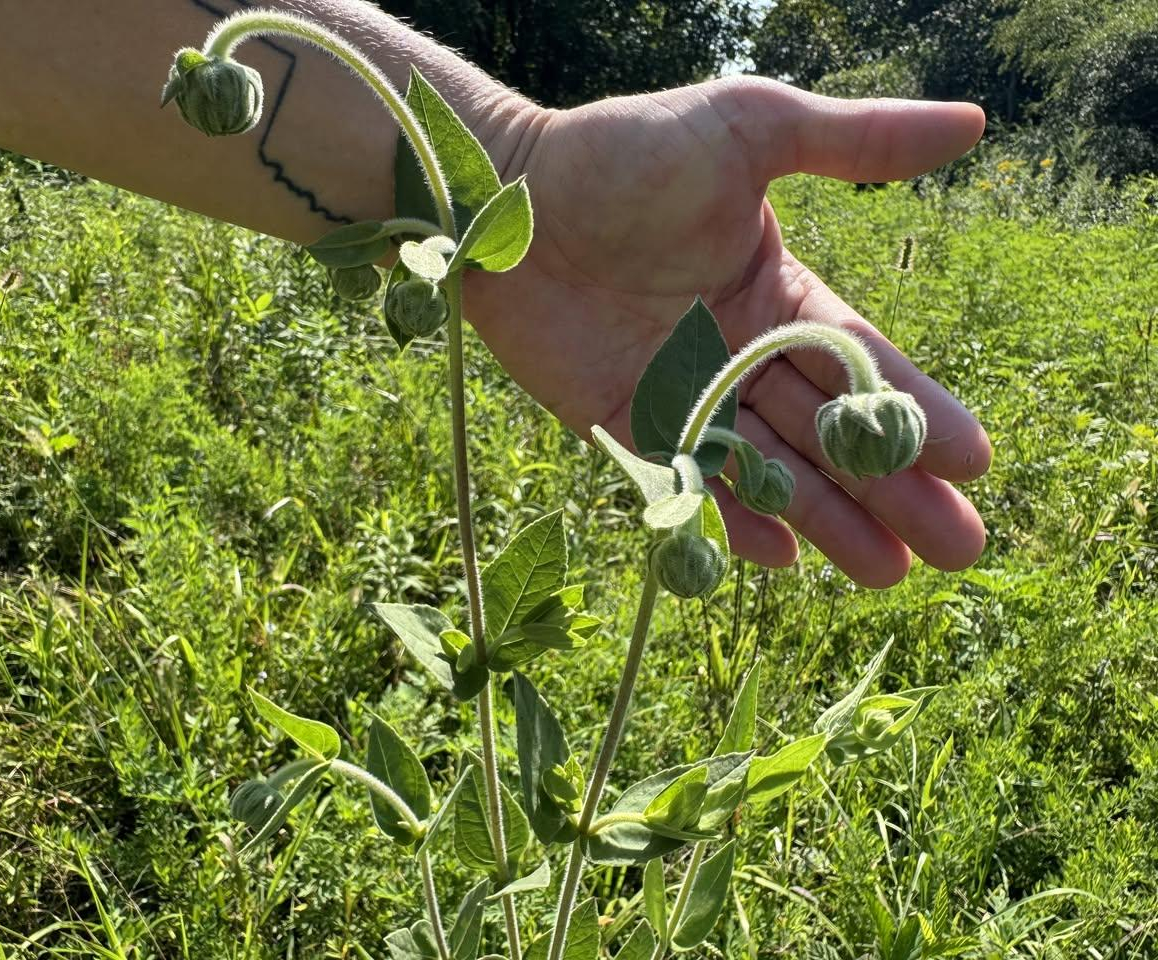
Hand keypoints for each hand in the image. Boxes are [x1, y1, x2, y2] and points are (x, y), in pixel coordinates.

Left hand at [466, 78, 989, 587]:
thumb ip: (854, 140)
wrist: (505, 195)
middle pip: (828, 432)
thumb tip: (976, 120)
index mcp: (779, 294)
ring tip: (888, 572)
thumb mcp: (748, 129)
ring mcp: (682, 394)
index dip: (918, 412)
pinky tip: (781, 559)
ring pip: (769, 468)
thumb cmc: (624, 152)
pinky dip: (729, 520)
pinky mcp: (622, 423)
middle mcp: (739, 352)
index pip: (863, 364)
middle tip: (956, 547)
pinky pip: (685, 481)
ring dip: (829, 520)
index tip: (974, 462)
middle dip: (893, 487)